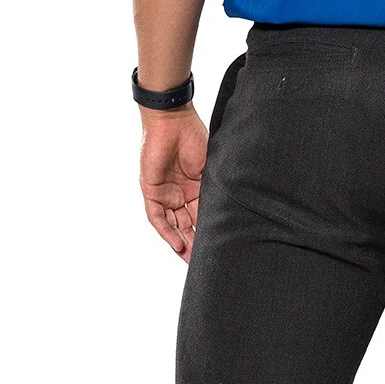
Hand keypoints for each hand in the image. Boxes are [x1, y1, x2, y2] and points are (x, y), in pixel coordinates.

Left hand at [138, 106, 208, 262]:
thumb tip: (232, 204)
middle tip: (205, 262)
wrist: (172, 120)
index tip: (220, 245)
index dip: (210, 230)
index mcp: (196, 186)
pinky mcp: (152, 191)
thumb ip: (215, 185)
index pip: (202, 214)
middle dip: (195, 244)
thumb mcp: (209, 166)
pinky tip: (176, 244)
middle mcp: (180, 193)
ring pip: (173, 225)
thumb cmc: (193, 136)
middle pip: (187, 225)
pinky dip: (166, 231)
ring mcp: (166, 193)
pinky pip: (157, 217)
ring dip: (181, 242)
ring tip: (191, 260)